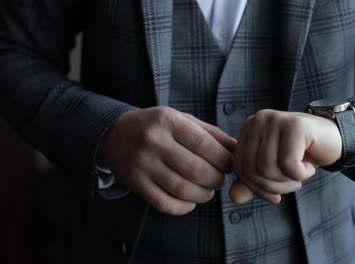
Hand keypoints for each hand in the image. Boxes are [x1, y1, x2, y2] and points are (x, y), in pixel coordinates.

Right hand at [99, 106, 236, 214]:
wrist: (115, 134)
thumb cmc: (158, 126)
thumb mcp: (183, 120)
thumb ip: (211, 134)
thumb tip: (239, 150)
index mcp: (168, 121)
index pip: (204, 145)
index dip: (224, 159)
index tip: (230, 165)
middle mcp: (153, 141)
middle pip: (195, 170)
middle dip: (216, 179)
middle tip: (219, 179)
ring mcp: (142, 164)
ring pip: (182, 189)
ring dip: (203, 195)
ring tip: (208, 190)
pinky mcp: (135, 183)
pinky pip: (164, 203)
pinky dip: (183, 207)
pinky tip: (191, 201)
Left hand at [230, 110, 342, 203]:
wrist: (336, 141)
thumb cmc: (301, 155)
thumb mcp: (273, 172)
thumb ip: (252, 184)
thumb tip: (234, 197)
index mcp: (249, 127)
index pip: (240, 167)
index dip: (256, 188)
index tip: (275, 195)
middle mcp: (259, 119)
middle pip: (253, 169)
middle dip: (272, 187)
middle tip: (292, 185)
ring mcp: (276, 119)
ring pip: (268, 168)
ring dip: (287, 182)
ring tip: (300, 175)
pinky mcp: (295, 125)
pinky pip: (289, 164)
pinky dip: (301, 174)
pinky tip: (309, 166)